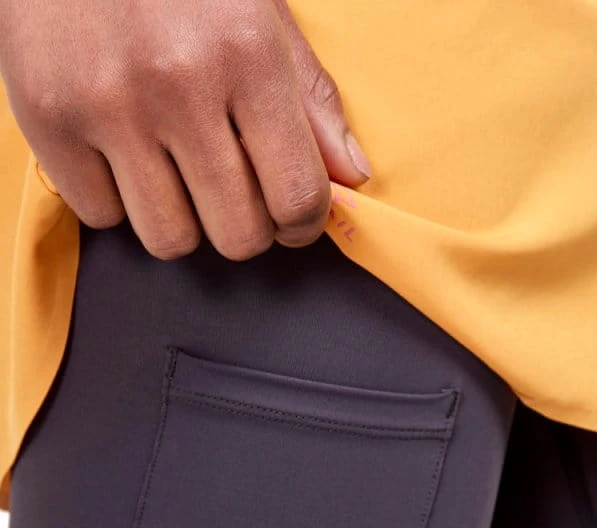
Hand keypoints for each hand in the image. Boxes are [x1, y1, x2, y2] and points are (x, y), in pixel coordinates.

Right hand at [0, 0, 371, 259]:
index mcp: (246, 54)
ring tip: (174, 170)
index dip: (303, 225)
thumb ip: (310, 97)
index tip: (292, 220)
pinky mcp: (48, 119)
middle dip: (245, 225)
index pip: (297, 196)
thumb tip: (351, 174)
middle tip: (233, 191)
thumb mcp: (261, 12)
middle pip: (237, 236)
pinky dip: (118, 201)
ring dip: (182, 220)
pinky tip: (122, 155)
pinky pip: (103, 218)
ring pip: (171, 239)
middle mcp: (178, 84)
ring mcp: (107, 105)